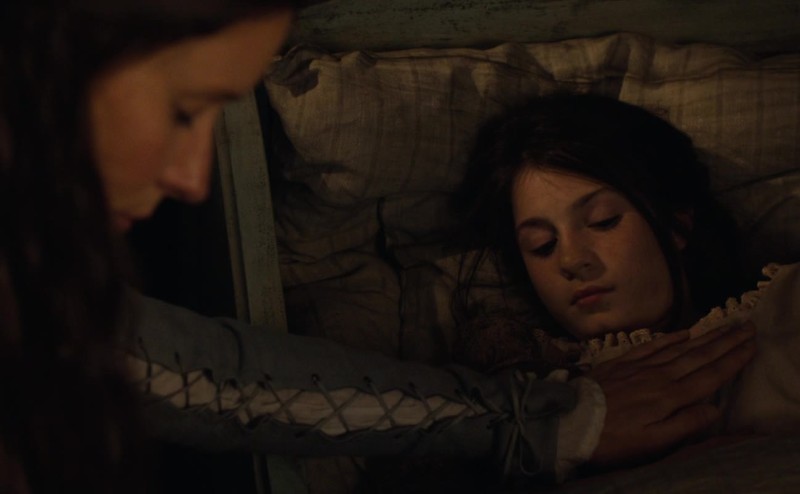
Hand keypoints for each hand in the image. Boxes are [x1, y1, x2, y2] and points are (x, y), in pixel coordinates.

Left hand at [586, 321, 755, 467]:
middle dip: (725, 342)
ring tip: (724, 327)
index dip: (732, 361)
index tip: (751, 346)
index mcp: (669, 397)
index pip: (709, 376)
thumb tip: (714, 408)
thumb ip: (686, 424)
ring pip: (678, 348)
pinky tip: (683, 332)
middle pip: (698, 356)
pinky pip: (651, 345)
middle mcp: (658, 376)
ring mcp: (638, 366)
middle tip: (746, 326)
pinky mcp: (621, 363)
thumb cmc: (613, 439)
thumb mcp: (653, 442)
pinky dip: (670, 338)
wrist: (570, 421)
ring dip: (704, 337)